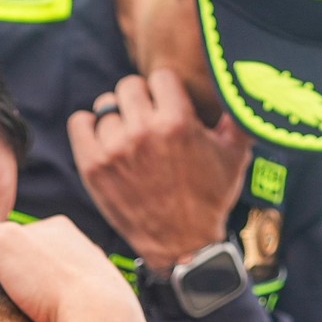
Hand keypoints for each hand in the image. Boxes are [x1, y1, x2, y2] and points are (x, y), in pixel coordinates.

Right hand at [0, 215, 148, 321]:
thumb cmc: (53, 280)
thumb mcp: (1, 246)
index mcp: (61, 229)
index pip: (20, 234)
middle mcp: (85, 251)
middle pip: (41, 262)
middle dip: (23, 278)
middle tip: (3, 298)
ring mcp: (99, 282)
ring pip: (61, 288)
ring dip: (44, 302)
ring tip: (24, 319)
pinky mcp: (107, 312)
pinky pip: (76, 313)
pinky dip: (62, 320)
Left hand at [68, 69, 253, 272]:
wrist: (181, 245)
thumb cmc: (210, 199)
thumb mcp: (234, 155)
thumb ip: (238, 117)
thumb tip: (242, 85)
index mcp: (178, 123)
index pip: (160, 77)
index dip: (166, 91)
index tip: (168, 106)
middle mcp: (143, 132)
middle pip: (129, 87)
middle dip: (141, 100)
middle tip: (147, 121)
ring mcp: (115, 150)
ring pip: (105, 106)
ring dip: (117, 118)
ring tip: (129, 138)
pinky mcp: (93, 166)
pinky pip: (79, 123)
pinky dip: (88, 126)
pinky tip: (103, 138)